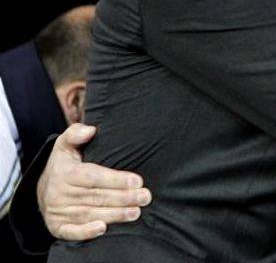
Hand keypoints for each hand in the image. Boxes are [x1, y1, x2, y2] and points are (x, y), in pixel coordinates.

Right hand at [37, 124, 151, 240]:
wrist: (43, 187)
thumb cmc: (64, 162)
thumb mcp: (66, 144)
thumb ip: (76, 133)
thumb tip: (90, 130)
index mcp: (65, 172)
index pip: (93, 177)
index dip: (115, 180)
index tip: (137, 181)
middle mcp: (59, 193)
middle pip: (96, 197)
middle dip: (123, 198)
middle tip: (145, 197)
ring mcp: (57, 211)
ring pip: (89, 214)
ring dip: (114, 215)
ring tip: (136, 212)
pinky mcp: (56, 227)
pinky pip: (70, 231)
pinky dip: (86, 232)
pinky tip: (103, 229)